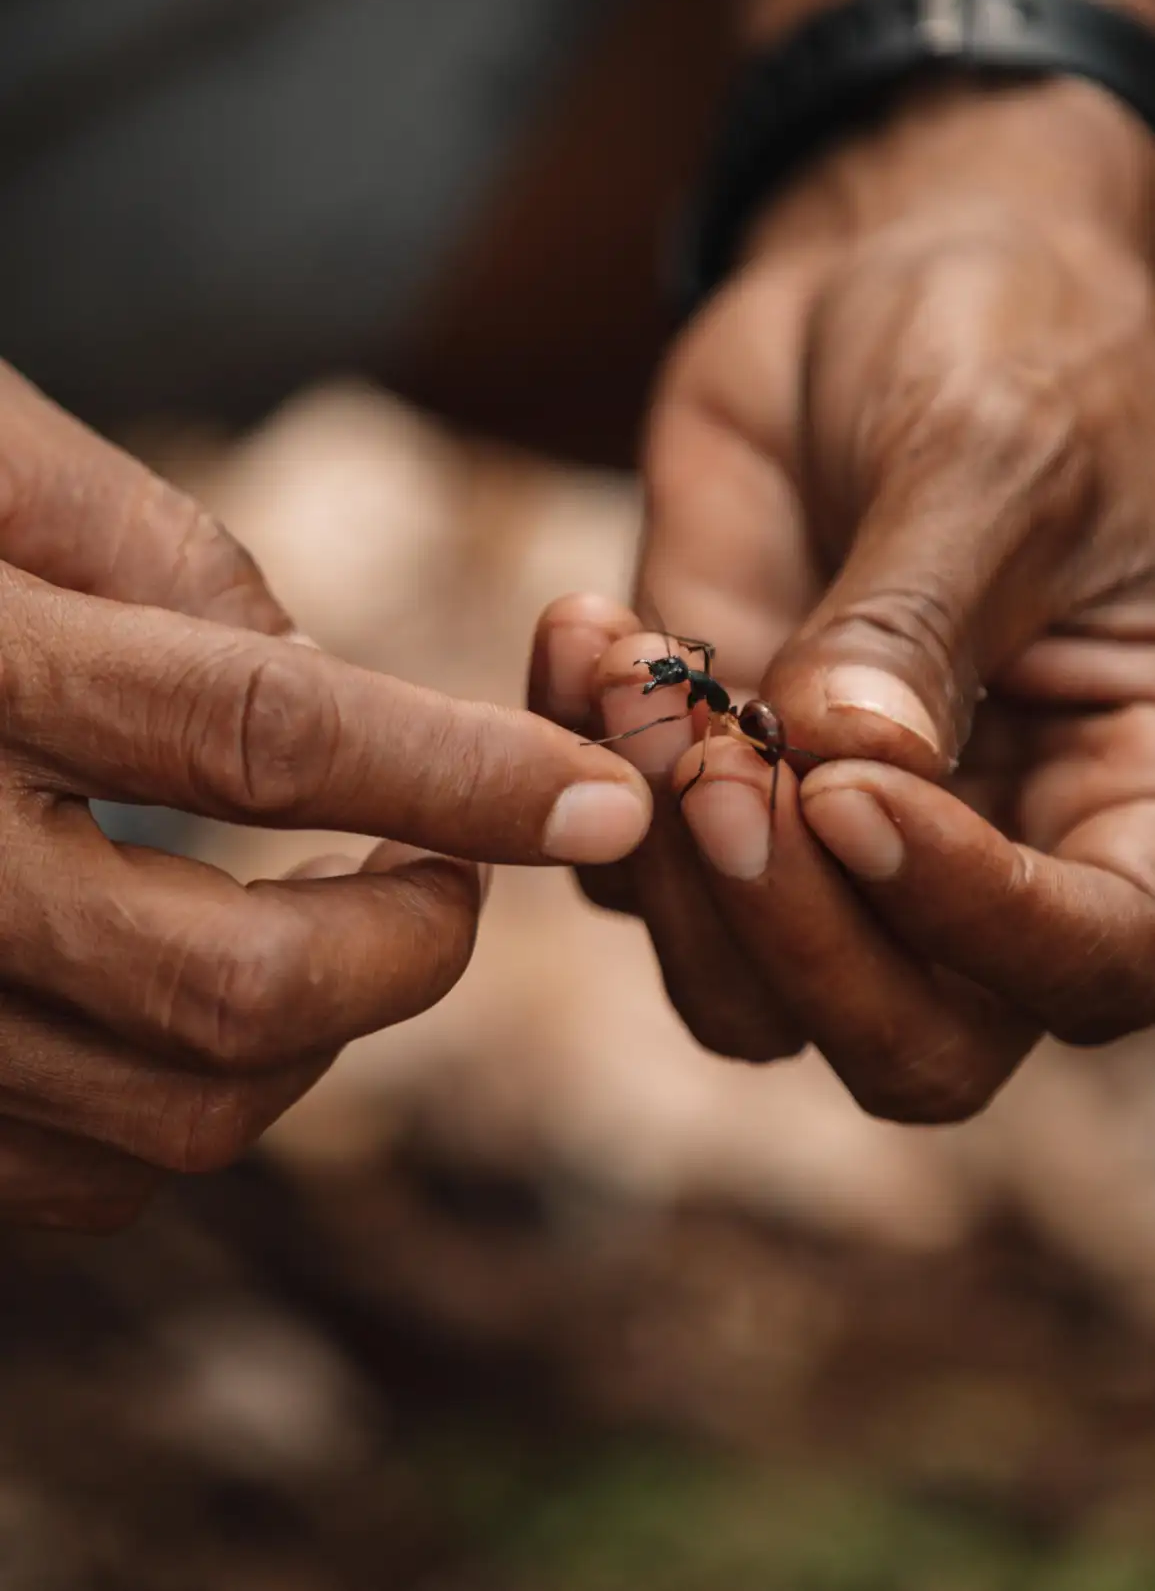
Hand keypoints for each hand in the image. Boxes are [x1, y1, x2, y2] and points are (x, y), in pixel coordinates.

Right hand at [0, 365, 649, 1229]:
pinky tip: (209, 999)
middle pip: (227, 988)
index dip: (457, 776)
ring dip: (315, 1038)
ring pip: (165, 1114)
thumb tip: (308, 670)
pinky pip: (72, 1171)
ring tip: (345, 926)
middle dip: (403, 950)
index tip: (607, 802)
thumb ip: (139, 540)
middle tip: (458, 875)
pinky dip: (189, 1103)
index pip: (256, 737)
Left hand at [532, 79, 1154, 1120]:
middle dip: (798, 940)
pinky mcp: (704, 785)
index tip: (852, 792)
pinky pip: (621, 868)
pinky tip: (584, 628)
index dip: (975, 918)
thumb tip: (847, 760)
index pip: (1092, 953)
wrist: (883, 283)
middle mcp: (985, 850)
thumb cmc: (996, 340)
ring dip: (669, 874)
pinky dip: (576, 766)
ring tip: (634, 671)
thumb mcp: (989, 450)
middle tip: (722, 775)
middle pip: (914, 1042)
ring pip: (747, 1000)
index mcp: (1123, 788)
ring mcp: (831, 836)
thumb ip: (924, 618)